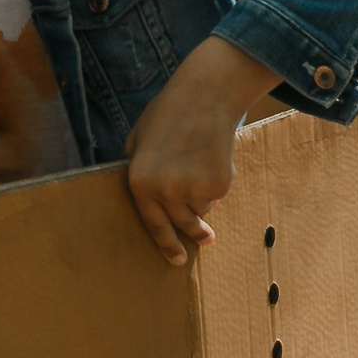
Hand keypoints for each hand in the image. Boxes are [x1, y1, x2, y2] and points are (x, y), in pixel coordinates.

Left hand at [122, 36, 281, 264]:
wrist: (205, 96)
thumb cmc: (169, 114)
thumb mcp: (138, 140)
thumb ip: (139, 170)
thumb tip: (145, 195)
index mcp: (139, 182)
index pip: (154, 224)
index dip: (166, 245)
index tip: (178, 260)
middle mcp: (164, 191)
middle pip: (182, 222)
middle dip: (194, 232)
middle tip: (204, 239)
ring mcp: (192, 189)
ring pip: (201, 208)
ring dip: (202, 196)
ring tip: (201, 165)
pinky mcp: (219, 184)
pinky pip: (217, 194)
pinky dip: (216, 182)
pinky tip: (212, 157)